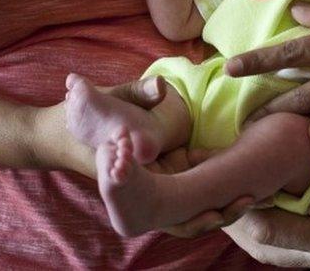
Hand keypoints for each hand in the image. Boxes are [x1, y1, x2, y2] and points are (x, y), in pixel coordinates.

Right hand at [31, 74, 261, 237]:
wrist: (58, 130)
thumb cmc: (80, 116)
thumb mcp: (108, 100)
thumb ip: (136, 93)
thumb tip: (161, 87)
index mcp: (133, 183)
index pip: (169, 214)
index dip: (197, 217)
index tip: (222, 209)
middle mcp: (140, 194)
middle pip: (184, 222)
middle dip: (216, 215)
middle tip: (248, 199)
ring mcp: (148, 190)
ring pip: (186, 215)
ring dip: (216, 209)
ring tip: (251, 196)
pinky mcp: (155, 180)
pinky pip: (183, 197)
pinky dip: (206, 195)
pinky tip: (236, 183)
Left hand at [224, 119, 309, 268]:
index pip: (268, 232)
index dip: (240, 206)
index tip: (218, 177)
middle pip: (265, 245)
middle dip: (238, 217)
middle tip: (213, 183)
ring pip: (278, 243)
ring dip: (255, 216)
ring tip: (234, 183)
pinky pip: (295, 233)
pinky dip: (277, 214)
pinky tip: (270, 187)